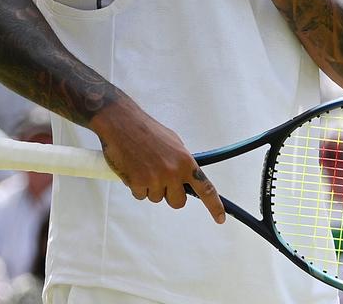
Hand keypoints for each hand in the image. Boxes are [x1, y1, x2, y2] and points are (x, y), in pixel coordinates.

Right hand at [89, 98, 225, 222]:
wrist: (123, 124)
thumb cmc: (148, 130)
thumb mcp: (174, 143)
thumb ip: (181, 162)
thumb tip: (184, 176)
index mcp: (186, 162)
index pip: (205, 188)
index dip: (214, 206)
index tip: (219, 219)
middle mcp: (173, 172)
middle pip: (177, 202)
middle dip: (170, 195)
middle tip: (161, 180)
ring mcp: (156, 179)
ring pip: (156, 198)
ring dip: (150, 188)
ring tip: (143, 166)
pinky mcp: (138, 183)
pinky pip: (140, 195)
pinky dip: (136, 186)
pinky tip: (133, 169)